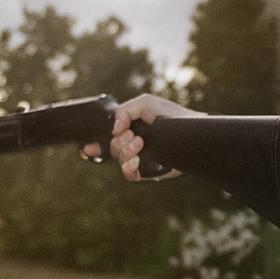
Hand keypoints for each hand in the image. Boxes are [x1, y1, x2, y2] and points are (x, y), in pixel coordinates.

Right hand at [82, 94, 200, 181]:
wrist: (192, 131)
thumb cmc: (172, 116)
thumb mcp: (145, 104)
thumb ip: (124, 111)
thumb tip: (114, 130)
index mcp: (130, 130)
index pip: (107, 140)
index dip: (94, 146)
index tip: (87, 148)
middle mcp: (133, 146)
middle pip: (111, 149)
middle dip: (118, 141)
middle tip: (133, 134)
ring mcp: (141, 159)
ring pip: (119, 160)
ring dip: (125, 151)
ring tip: (140, 142)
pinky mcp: (149, 171)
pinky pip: (129, 175)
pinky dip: (128, 166)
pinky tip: (136, 158)